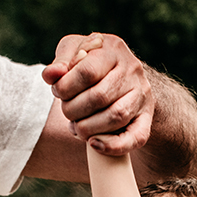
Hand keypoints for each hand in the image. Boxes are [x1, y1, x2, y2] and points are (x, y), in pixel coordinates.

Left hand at [42, 33, 152, 155]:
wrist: (123, 75)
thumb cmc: (92, 62)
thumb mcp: (74, 51)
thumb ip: (61, 62)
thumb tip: (51, 75)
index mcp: (113, 49)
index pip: (87, 71)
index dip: (66, 87)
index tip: (58, 92)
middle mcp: (132, 70)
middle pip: (99, 97)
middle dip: (73, 109)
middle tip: (66, 111)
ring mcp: (142, 94)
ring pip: (116, 117)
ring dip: (87, 128)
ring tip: (76, 127)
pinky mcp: (146, 117)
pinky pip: (136, 137)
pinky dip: (113, 146)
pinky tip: (94, 144)